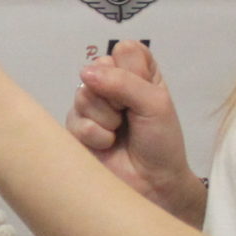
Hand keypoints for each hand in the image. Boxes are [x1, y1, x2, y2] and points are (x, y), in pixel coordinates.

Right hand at [69, 41, 205, 224]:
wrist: (153, 185)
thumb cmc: (161, 143)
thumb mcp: (155, 104)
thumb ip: (124, 82)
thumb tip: (85, 72)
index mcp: (137, 72)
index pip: (124, 49)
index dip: (131, 70)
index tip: (144, 91)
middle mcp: (111, 85)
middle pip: (97, 69)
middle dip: (116, 97)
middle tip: (130, 117)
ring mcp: (90, 107)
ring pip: (83, 94)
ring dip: (106, 118)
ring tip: (119, 133)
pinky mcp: (74, 129)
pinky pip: (74, 120)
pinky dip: (95, 135)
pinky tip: (106, 145)